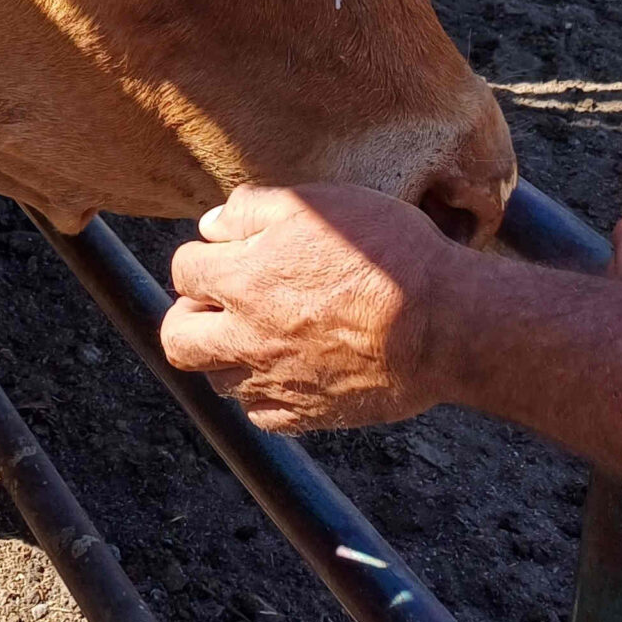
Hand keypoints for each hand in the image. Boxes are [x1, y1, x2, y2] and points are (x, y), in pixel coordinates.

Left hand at [161, 185, 454, 432]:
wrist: (443, 323)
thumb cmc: (388, 254)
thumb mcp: (318, 206)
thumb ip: (254, 210)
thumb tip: (213, 225)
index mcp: (242, 280)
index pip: (183, 270)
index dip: (202, 257)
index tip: (226, 254)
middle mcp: (247, 337)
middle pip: (178, 340)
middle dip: (188, 318)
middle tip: (217, 305)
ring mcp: (275, 382)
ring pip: (218, 380)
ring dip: (227, 356)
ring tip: (259, 334)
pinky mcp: (308, 415)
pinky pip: (262, 414)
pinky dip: (265, 393)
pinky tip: (290, 368)